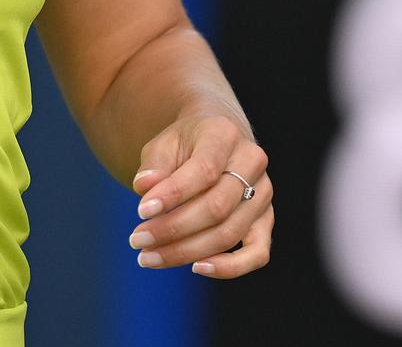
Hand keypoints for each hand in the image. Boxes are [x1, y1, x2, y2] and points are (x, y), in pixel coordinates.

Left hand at [127, 112, 272, 277]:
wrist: (214, 140)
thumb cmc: (184, 144)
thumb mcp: (164, 144)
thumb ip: (154, 165)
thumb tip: (143, 187)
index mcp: (224, 134)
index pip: (204, 170)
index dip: (173, 195)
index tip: (141, 211)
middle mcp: (252, 162)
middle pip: (216, 207)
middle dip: (173, 229)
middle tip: (137, 240)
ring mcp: (263, 193)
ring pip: (230, 233)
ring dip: (187, 251)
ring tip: (149, 256)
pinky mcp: (265, 220)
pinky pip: (257, 253)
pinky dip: (229, 267)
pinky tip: (197, 267)